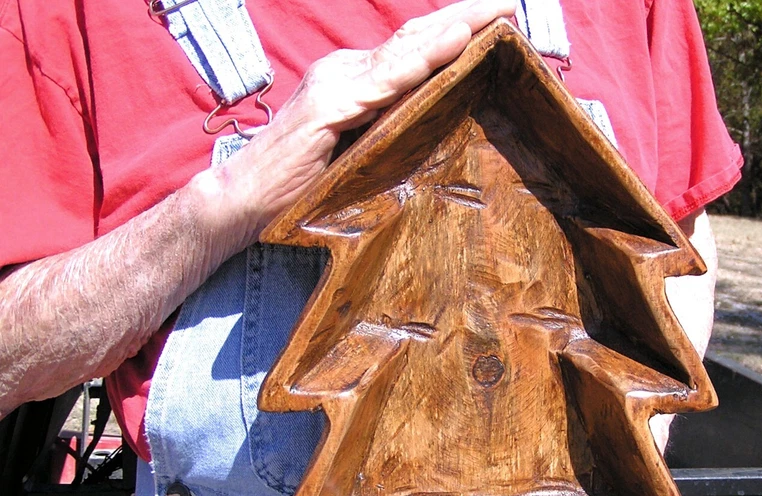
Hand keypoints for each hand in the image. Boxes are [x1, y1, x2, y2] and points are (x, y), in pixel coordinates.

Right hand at [202, 0, 516, 248]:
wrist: (243, 200)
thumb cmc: (301, 186)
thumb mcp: (360, 154)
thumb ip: (392, 133)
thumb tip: (439, 130)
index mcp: (355, 81)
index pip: (413, 49)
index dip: (456, 30)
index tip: (499, 18)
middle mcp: (346, 72)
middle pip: (415, 38)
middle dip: (466, 17)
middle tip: (510, 4)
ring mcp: (335, 86)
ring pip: (405, 51)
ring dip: (455, 29)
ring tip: (496, 12)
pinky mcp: (328, 108)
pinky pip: (384, 81)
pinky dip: (422, 62)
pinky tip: (454, 44)